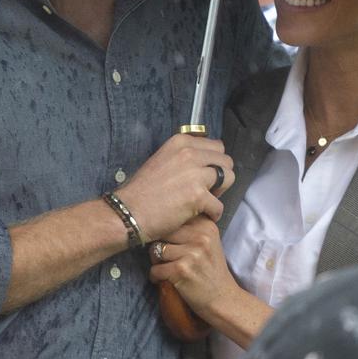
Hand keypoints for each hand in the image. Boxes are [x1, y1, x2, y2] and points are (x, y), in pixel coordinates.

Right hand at [117, 133, 233, 241]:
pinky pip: (219, 205)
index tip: (204, 174)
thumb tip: (206, 162)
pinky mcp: (198, 196)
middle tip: (206, 190)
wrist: (128, 211)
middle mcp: (190, 153)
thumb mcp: (163, 160)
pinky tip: (201, 216)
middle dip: (220, 176)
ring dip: (220, 192)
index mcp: (181, 142)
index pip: (216, 146)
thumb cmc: (142, 190)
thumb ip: (185, 157)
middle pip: (226, 161)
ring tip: (205, 202)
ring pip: (229, 178)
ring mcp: (195, 174)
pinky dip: (213, 213)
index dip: (213, 162)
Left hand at [148, 216, 240, 321]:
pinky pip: (155, 268)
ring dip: (156, 261)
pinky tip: (163, 279)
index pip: (176, 219)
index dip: (168, 230)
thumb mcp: (210, 243)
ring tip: (164, 268)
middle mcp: (200, 237)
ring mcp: (191, 253)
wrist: (222, 298)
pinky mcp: (181, 270)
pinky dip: (156, 276)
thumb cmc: (212, 270)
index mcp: (207, 227)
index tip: (171, 242)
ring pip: (156, 250)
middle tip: (164, 256)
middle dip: (160, 244)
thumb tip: (166, 219)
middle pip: (164, 232)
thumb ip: (194, 229)